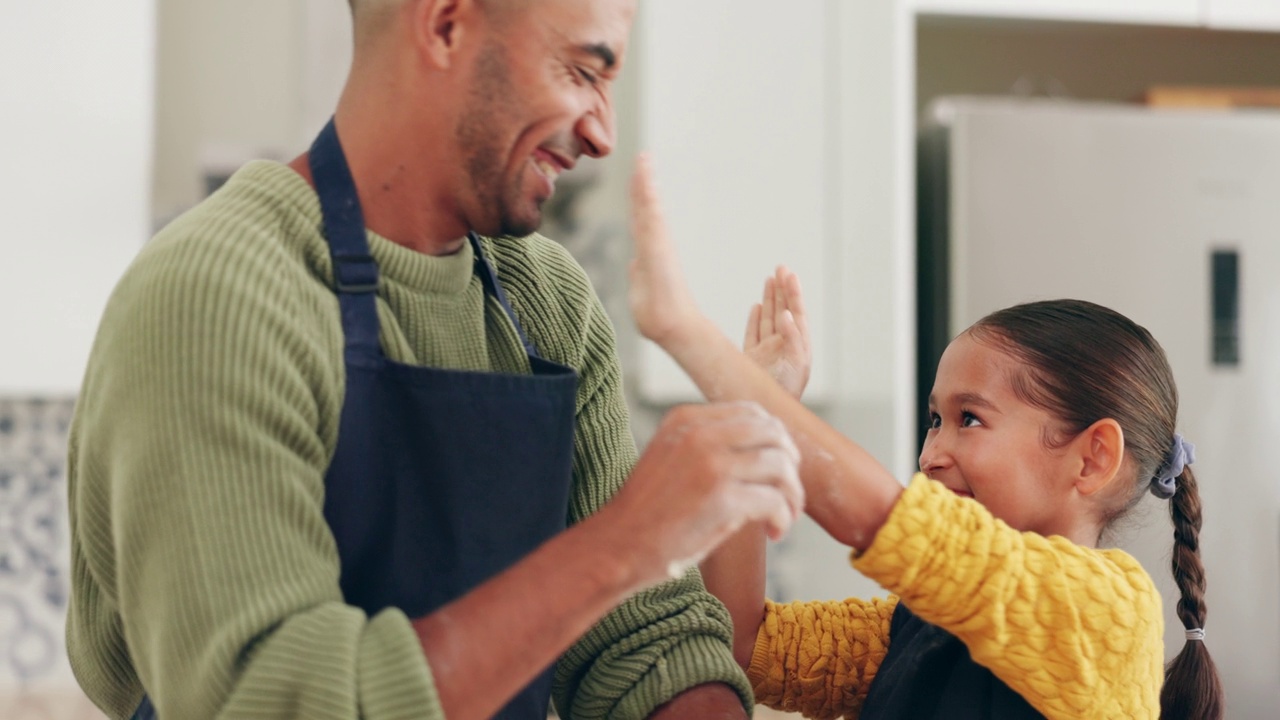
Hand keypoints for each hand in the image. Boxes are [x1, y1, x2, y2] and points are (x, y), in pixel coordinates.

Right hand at [604, 402, 803, 587]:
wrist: (618, 545)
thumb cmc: (648, 511)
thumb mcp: (671, 456)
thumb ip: (706, 444)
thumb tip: (763, 449)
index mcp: (686, 419)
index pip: (752, 412)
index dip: (776, 438)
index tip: (779, 466)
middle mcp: (700, 434)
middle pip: (773, 433)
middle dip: (791, 464)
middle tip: (788, 493)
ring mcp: (712, 464)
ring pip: (780, 464)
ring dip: (792, 494)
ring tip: (782, 517)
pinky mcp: (722, 499)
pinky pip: (775, 500)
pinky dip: (783, 517)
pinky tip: (773, 531)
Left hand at [628, 154, 701, 345]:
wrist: (671, 326)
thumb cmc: (657, 315)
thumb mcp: (641, 289)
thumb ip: (638, 274)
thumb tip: (635, 265)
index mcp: (648, 252)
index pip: (640, 219)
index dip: (638, 198)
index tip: (637, 177)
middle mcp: (654, 243)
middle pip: (646, 207)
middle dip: (643, 182)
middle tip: (643, 158)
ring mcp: (657, 243)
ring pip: (649, 206)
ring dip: (646, 181)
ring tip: (644, 159)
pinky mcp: (658, 245)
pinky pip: (652, 214)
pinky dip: (648, 194)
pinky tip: (646, 177)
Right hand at [743, 266, 810, 398]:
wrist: (765, 411)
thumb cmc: (784, 392)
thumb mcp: (795, 363)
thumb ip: (792, 337)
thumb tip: (785, 314)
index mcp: (798, 346)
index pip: (796, 313)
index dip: (793, 293)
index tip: (788, 275)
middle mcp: (783, 346)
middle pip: (784, 311)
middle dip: (782, 290)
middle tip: (780, 268)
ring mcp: (767, 352)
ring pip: (769, 319)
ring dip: (770, 300)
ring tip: (770, 280)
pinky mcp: (752, 359)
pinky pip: (754, 334)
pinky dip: (755, 319)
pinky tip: (757, 307)